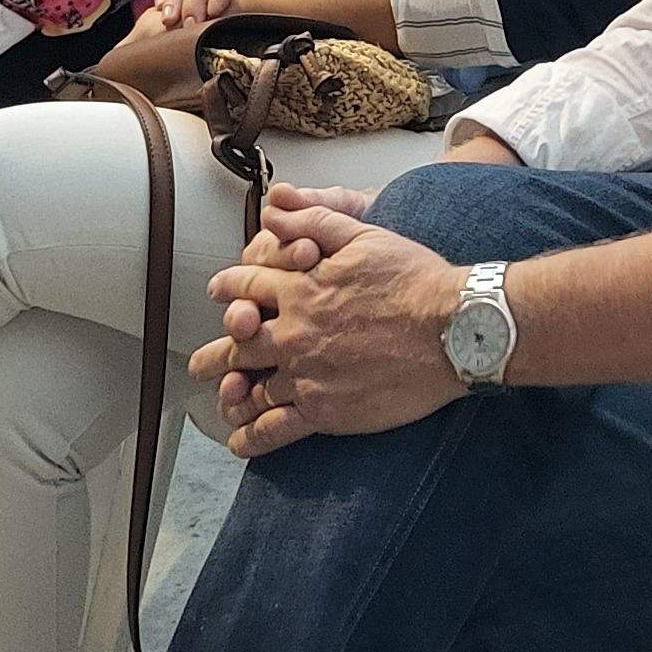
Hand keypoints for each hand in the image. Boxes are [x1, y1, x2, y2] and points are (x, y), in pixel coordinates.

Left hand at [182, 202, 469, 457]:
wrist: (452, 329)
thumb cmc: (415, 279)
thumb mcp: (364, 234)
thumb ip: (313, 221)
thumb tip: (273, 209)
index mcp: (301, 288)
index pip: (247, 287)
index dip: (229, 288)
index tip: (218, 292)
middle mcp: (294, 333)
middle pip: (237, 344)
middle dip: (214, 354)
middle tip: (199, 363)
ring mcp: (305, 374)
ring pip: (250, 389)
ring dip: (230, 395)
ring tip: (222, 401)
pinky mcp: (323, 411)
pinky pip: (274, 429)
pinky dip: (251, 438)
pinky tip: (240, 442)